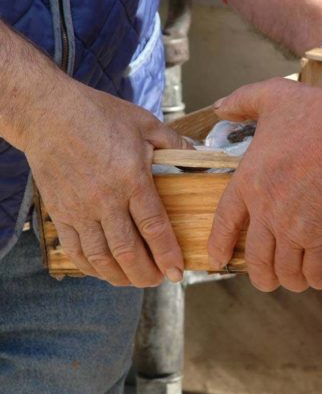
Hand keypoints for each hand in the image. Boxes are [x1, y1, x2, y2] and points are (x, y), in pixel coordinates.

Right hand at [24, 78, 190, 287]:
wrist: (49, 113)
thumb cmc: (99, 114)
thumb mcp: (144, 122)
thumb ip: (174, 142)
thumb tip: (199, 155)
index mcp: (132, 178)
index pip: (154, 227)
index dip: (167, 254)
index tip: (177, 272)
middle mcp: (106, 200)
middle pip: (128, 251)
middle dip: (146, 274)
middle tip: (158, 280)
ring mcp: (80, 209)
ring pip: (101, 257)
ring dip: (119, 276)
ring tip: (133, 280)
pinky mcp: (61, 212)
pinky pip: (75, 249)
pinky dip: (90, 267)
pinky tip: (102, 271)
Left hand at [208, 78, 321, 292]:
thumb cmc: (314, 114)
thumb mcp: (270, 97)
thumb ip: (242, 101)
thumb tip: (219, 107)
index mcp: (248, 181)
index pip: (225, 222)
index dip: (219, 244)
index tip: (216, 260)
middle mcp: (265, 211)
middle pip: (255, 259)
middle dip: (260, 275)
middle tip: (266, 279)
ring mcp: (292, 228)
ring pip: (284, 272)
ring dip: (289, 280)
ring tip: (298, 278)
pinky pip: (314, 272)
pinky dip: (318, 279)